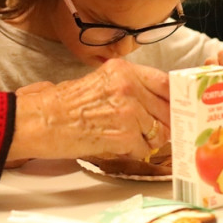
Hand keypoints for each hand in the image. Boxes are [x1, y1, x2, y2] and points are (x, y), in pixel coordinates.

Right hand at [7, 59, 169, 161]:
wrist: (41, 121)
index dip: (176, 98)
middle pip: (167, 109)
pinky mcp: (124, 135)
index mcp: (124, 70)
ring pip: (159, 132)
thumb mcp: (100, 81)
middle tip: (158, 131)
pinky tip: (118, 146)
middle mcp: (129, 86)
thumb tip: (158, 103)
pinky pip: (144, 148)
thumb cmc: (64, 104)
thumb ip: (131, 87)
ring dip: (149, 140)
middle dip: (165, 124)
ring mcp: (129, 111)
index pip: (166, 82)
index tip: (181, 107)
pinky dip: (135, 152)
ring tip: (130, 138)